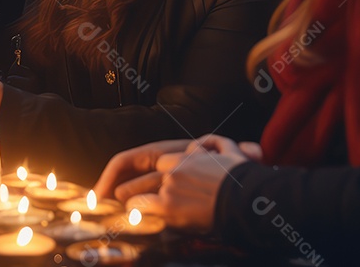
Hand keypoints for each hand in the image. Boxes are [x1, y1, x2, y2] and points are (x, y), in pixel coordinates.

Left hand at [99, 134, 255, 230]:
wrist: (249, 198)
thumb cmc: (244, 177)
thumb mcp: (230, 149)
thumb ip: (213, 143)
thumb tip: (198, 145)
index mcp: (187, 155)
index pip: (158, 161)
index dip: (148, 173)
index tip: (139, 182)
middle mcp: (174, 168)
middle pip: (144, 176)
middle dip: (127, 186)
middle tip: (110, 194)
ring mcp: (170, 185)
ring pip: (137, 193)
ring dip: (131, 201)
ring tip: (120, 207)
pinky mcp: (169, 204)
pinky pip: (140, 207)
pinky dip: (134, 212)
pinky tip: (129, 217)